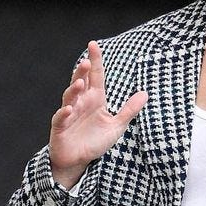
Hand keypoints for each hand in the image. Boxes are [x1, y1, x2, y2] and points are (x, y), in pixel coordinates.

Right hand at [49, 40, 147, 187]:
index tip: (94, 44)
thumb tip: (145, 93)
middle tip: (87, 62)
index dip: (95, 60)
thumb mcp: (116, 126)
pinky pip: (60, 118)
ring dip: (74, 89)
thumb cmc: (95, 141)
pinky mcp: (60, 127)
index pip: (95, 76)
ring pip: (69, 96)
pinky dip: (64, 112)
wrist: (78, 160)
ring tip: (80, 82)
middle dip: (83, 71)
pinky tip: (69, 108)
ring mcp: (69, 113)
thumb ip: (129, 110)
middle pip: (81, 81)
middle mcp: (81, 102)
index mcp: (95, 99)